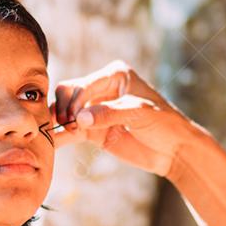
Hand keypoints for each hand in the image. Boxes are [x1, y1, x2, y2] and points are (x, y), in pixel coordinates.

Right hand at [50, 60, 207, 177]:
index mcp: (115, 75)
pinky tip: (50, 143)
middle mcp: (102, 90)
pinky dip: (61, 136)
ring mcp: (96, 111)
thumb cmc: (164, 123)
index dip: (75, 100)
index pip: (84, 83)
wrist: (175, 150)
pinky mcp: (94, 131)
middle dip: (63, 108)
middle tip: (67, 126)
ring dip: (57, 121)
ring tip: (53, 135)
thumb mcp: (140, 112)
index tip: (75, 119)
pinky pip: (71, 132)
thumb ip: (109, 114)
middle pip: (68, 93)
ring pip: (65, 111)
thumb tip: (78, 119)